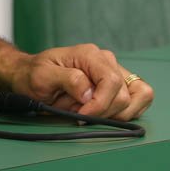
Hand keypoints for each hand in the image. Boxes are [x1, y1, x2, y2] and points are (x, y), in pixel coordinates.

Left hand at [6, 44, 153, 120]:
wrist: (31, 75)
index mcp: (89, 54)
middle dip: (101, 111)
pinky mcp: (120, 85)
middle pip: (124, 95)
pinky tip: (100, 112)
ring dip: (112, 113)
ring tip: (87, 110)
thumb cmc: (35, 74)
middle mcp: (106, 61)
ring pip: (137, 99)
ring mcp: (115, 72)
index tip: (82, 115)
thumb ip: (67, 80)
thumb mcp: (42, 76)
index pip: (111, 81)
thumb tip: (89, 92)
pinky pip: (138, 101)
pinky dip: (122, 113)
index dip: (100, 104)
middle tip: (77, 111)